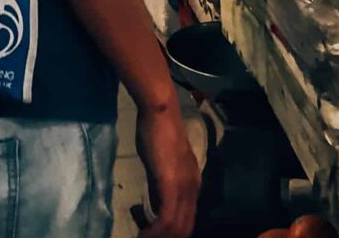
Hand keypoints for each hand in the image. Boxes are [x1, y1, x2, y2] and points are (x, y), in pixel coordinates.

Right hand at [134, 101, 198, 237]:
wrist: (160, 113)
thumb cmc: (157, 132)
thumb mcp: (160, 165)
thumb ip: (160, 186)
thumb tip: (153, 205)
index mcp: (193, 184)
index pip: (188, 219)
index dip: (173, 232)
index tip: (154, 234)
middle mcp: (193, 189)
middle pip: (186, 228)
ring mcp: (184, 187)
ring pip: (177, 227)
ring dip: (159, 237)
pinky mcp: (172, 185)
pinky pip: (167, 218)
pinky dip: (156, 231)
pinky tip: (144, 233)